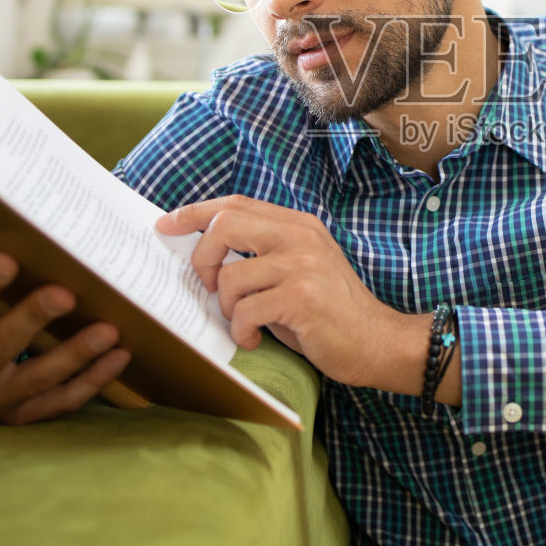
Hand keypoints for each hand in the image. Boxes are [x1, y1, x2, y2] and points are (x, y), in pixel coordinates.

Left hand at [156, 196, 414, 391]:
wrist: (378, 342)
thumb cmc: (332, 313)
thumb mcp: (301, 269)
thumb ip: (264, 254)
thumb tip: (207, 255)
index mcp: (298, 225)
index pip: (236, 204)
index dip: (195, 212)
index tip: (166, 224)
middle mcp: (300, 236)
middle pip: (224, 225)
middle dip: (201, 259)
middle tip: (207, 287)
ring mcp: (302, 264)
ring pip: (229, 277)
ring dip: (226, 308)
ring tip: (245, 323)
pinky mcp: (301, 297)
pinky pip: (245, 310)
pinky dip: (241, 331)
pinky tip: (255, 339)